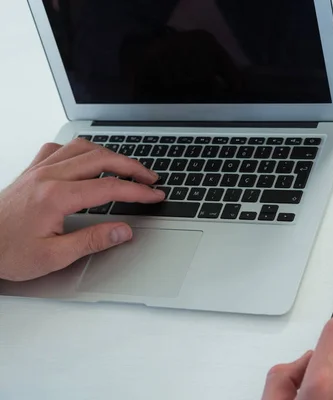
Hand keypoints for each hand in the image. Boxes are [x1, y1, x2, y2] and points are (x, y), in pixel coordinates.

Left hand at [0, 138, 164, 281]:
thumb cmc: (7, 251)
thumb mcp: (53, 256)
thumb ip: (92, 241)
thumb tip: (123, 230)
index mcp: (56, 197)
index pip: (109, 188)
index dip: (137, 191)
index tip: (154, 195)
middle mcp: (48, 176)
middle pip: (102, 159)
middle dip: (132, 167)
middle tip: (150, 179)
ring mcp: (39, 170)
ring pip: (83, 148)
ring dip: (110, 155)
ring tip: (127, 168)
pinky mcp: (32, 170)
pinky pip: (60, 148)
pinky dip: (81, 150)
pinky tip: (88, 160)